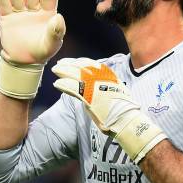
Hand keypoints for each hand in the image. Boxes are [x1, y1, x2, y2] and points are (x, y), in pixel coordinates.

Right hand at [0, 0, 65, 98]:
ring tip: (17, 3)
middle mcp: (34, 1)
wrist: (23, 61)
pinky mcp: (4, 11)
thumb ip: (56, 32)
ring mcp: (18, 4)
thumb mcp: (52, 45)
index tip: (44, 1)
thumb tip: (58, 17)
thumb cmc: (41, 52)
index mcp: (49, 6)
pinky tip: (6, 6)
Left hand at [52, 58, 166, 163]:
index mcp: (109, 76)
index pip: (92, 64)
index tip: (72, 61)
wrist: (127, 120)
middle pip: (82, 67)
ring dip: (63, 72)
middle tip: (59, 63)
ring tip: (55, 70)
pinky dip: (64, 85)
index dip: (80, 62)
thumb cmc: (123, 111)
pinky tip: (57, 84)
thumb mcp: (116, 93)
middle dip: (69, 64)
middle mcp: (103, 79)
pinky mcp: (90, 97)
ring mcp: (96, 87)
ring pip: (76, 75)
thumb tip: (96, 88)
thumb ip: (105, 88)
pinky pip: (74, 88)